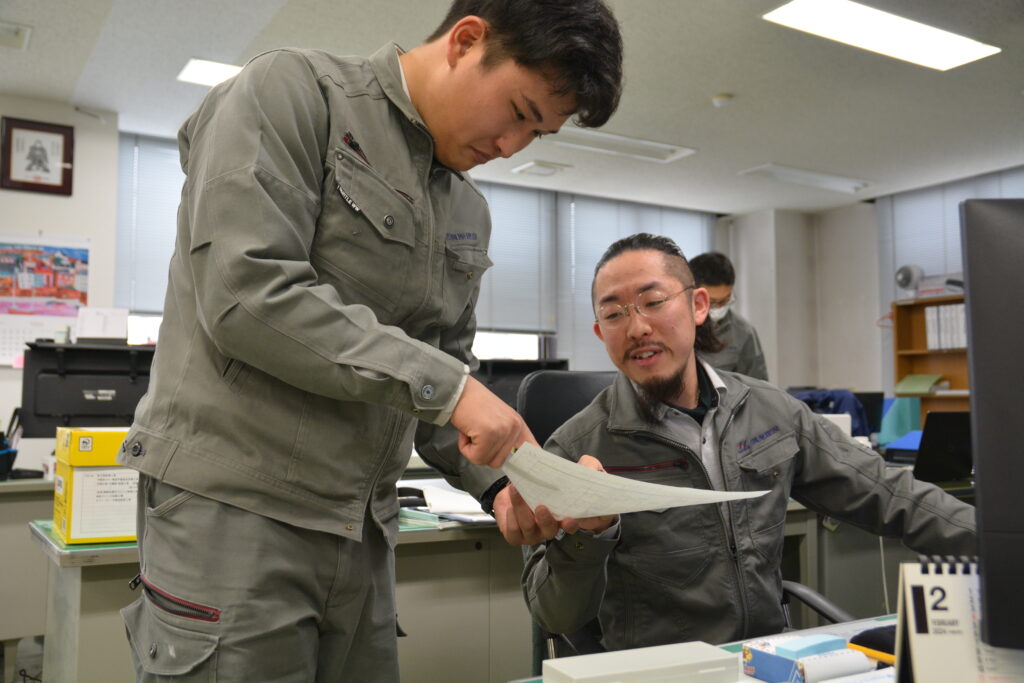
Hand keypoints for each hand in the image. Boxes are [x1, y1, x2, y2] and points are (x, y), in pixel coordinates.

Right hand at [450, 376, 536, 466]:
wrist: (458, 392)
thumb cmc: (473, 405)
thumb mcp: (498, 419)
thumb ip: (507, 438)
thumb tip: (511, 460)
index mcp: (518, 425)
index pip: (532, 451)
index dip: (525, 464)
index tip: (523, 471)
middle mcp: (514, 427)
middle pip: (499, 462)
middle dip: (483, 452)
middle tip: (477, 435)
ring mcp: (502, 430)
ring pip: (486, 460)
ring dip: (473, 450)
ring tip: (472, 431)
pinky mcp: (488, 434)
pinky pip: (475, 457)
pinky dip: (465, 448)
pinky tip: (466, 432)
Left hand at [492, 455, 617, 543]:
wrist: (519, 482)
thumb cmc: (548, 478)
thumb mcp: (572, 468)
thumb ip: (586, 467)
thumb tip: (588, 469)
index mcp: (564, 516)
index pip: (572, 525)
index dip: (571, 524)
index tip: (570, 518)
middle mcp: (549, 528)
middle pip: (550, 531)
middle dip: (546, 520)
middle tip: (541, 506)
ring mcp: (532, 533)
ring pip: (529, 529)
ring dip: (522, 510)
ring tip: (516, 490)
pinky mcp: (515, 535)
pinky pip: (513, 532)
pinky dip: (510, 517)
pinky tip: (510, 503)